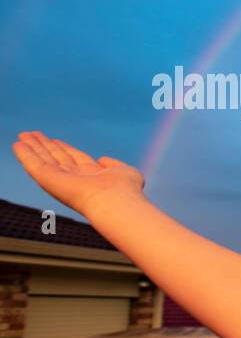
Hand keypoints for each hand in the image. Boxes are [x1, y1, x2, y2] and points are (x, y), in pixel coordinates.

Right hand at [10, 131, 145, 216]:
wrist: (115, 202)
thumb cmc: (125, 190)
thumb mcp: (124, 171)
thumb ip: (113, 164)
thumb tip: (102, 159)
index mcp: (92, 176)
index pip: (73, 158)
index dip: (63, 148)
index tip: (54, 140)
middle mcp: (74, 178)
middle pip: (56, 157)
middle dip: (45, 146)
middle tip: (32, 134)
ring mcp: (60, 179)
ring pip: (43, 160)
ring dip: (32, 147)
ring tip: (23, 135)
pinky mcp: (48, 179)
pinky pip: (34, 165)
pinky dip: (25, 155)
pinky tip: (18, 145)